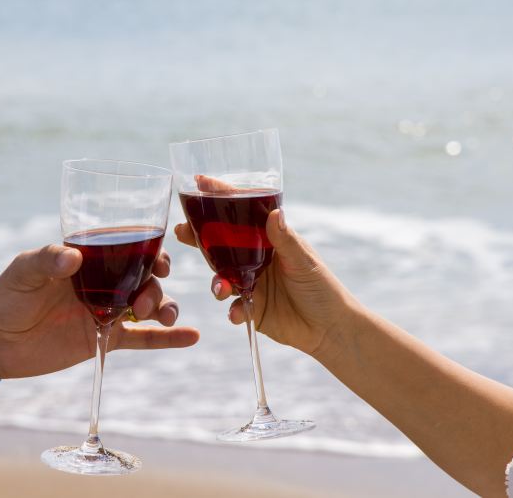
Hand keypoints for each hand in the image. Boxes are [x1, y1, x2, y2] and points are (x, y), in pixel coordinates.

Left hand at [0, 245, 197, 379]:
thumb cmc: (5, 296)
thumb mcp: (23, 271)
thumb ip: (48, 259)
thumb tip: (74, 257)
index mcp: (89, 257)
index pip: (129, 246)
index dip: (151, 249)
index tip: (159, 261)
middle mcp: (103, 281)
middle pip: (145, 275)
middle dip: (157, 282)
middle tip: (145, 299)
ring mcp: (107, 310)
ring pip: (149, 305)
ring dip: (164, 307)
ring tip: (160, 316)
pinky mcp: (105, 338)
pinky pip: (144, 338)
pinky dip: (168, 338)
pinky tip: (193, 337)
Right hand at [174, 209, 355, 356]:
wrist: (330, 329)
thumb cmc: (322, 287)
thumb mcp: (304, 261)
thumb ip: (285, 240)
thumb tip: (274, 213)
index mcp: (268, 241)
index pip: (240, 216)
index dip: (220, 199)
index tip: (200, 184)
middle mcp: (254, 260)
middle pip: (220, 245)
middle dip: (198, 238)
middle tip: (182, 232)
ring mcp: (250, 284)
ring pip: (221, 277)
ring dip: (216, 282)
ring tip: (221, 288)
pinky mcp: (250, 309)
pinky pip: (233, 308)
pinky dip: (233, 310)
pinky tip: (238, 313)